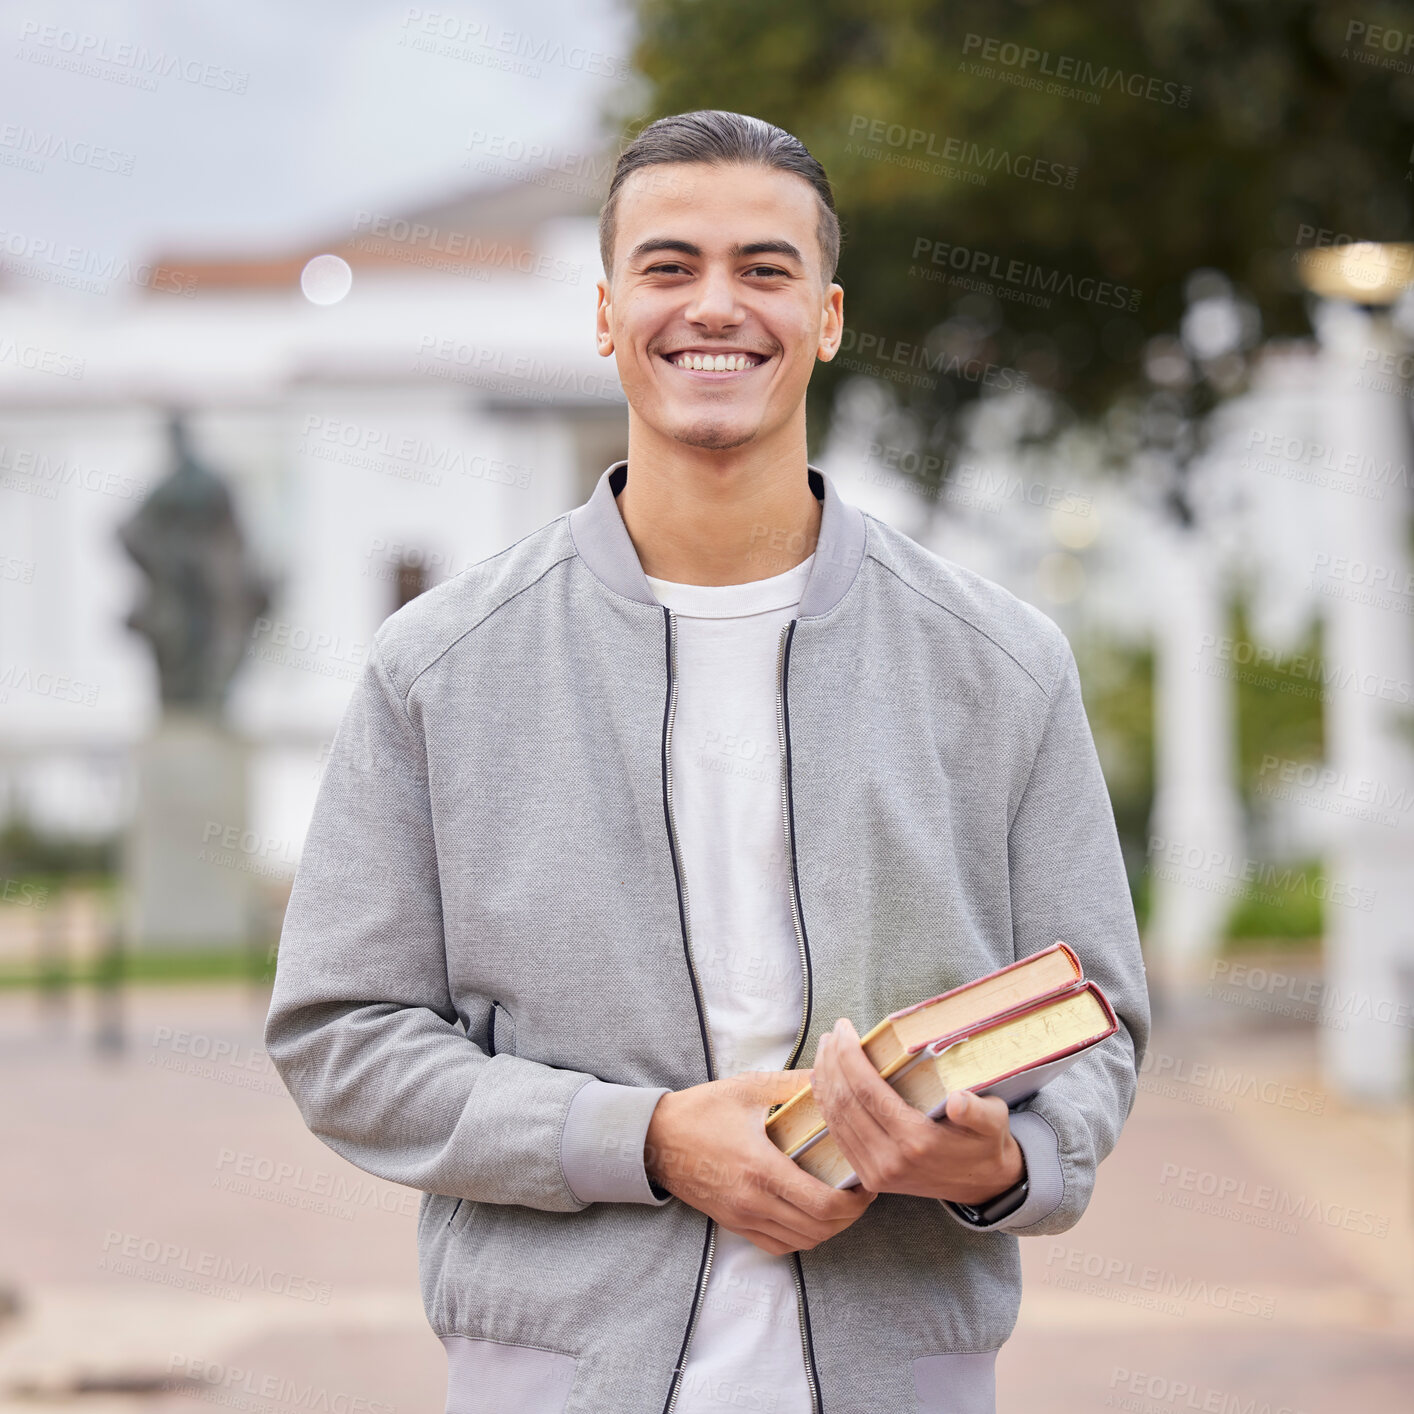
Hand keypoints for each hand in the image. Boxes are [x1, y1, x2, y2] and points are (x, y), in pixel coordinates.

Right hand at [644, 1068, 877, 1255]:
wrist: (655, 1139)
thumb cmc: (702, 1110)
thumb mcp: (750, 1087)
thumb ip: (795, 1084)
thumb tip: (836, 1074)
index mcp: (761, 1167)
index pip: (824, 1203)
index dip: (855, 1200)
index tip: (867, 1180)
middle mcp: (753, 1201)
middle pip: (820, 1229)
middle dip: (850, 1215)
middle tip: (862, 1191)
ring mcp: (742, 1218)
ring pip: (802, 1242)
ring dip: (828, 1228)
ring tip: (840, 1202)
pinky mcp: (733, 1225)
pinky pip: (778, 1246)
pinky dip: (801, 1237)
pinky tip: (809, 1214)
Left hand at [811, 1017, 1025, 1204]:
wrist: (984, 1186)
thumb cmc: (987, 1143)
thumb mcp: (995, 1122)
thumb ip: (978, 1111)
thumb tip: (959, 1100)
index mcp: (917, 1141)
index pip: (868, 1091)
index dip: (849, 1056)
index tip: (844, 1028)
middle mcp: (890, 1160)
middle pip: (845, 1102)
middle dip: (832, 1062)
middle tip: (831, 1032)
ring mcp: (876, 1172)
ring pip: (836, 1119)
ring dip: (824, 1079)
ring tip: (825, 1048)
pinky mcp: (869, 1177)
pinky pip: (838, 1136)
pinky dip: (825, 1105)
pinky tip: (823, 1081)